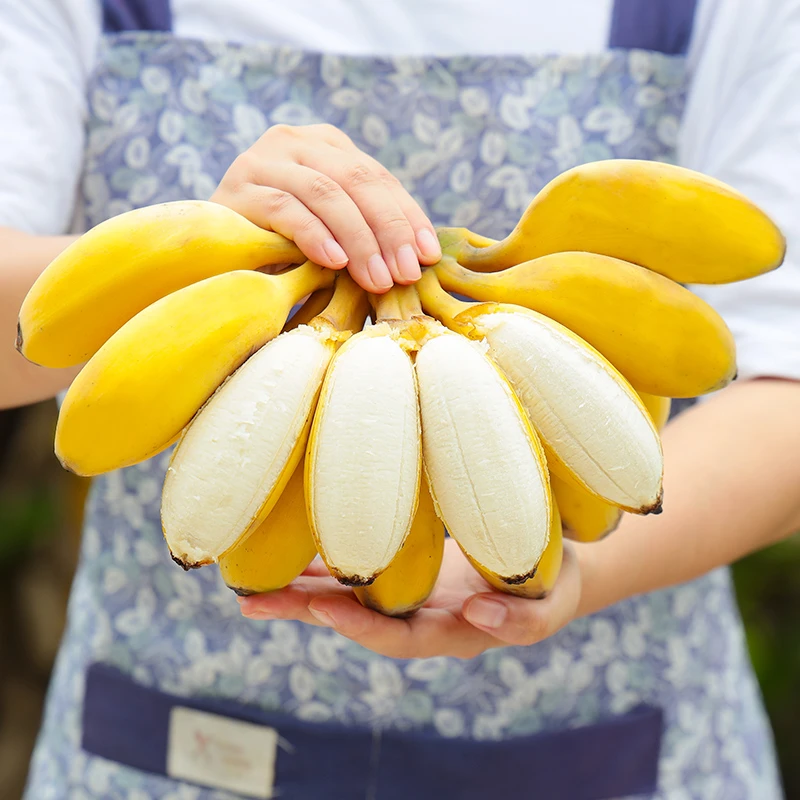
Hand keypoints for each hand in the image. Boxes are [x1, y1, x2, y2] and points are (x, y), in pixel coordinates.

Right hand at [210, 124, 441, 292]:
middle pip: (356, 180)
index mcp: (325, 145)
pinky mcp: (236, 190)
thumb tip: (422, 256)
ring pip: (325, 193)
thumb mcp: (332, 231)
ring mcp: (262, 161)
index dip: (407, 217)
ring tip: (377, 278)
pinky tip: (334, 262)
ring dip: (358, 240)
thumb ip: (366, 228)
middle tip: (405, 273)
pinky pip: (285, 209)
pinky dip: (315, 235)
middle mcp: (294, 141)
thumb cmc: (283, 248)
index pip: (378, 177)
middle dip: (388, 230)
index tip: (428, 256)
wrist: (214, 254)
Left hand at [238, 539, 582, 658]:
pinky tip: (286, 550)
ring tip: (247, 582)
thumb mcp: (553, 601)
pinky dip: (320, 562)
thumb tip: (476, 612)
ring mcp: (409, 593)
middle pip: (357, 621)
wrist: (545, 562)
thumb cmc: (554, 580)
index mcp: (455, 631)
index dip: (361, 626)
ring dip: (298, 590)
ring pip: (347, 596)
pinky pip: (355, 568)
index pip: (401, 637)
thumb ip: (522, 618)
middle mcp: (421, 618)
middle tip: (252, 600)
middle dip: (305, 611)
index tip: (321, 606)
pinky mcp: (402, 566)